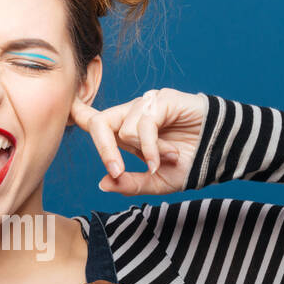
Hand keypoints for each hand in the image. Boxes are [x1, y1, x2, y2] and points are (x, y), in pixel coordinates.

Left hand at [68, 88, 207, 194]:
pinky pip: (143, 125)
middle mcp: (133, 114)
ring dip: (147, 152)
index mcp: (128, 131)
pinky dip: (152, 147)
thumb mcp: (156, 182)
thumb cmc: (189, 165)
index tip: (63, 109)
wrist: (220, 154)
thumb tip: (103, 183)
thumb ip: (130, 183)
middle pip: (100, 123)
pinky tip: (168, 155)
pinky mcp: (161, 100)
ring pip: (125, 129)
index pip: (96, 120)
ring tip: (167, 158)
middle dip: (104, 150)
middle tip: (117, 171)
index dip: (78, 113)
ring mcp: (147, 104)